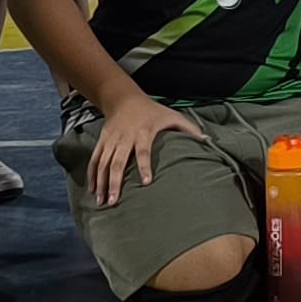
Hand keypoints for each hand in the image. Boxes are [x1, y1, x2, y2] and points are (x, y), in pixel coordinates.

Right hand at [84, 96, 201, 205]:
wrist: (125, 99)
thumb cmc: (153, 111)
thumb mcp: (172, 116)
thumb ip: (189, 129)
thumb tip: (208, 141)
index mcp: (143, 132)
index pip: (143, 151)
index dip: (145, 166)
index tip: (146, 182)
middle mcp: (125, 137)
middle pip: (117, 162)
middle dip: (115, 182)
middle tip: (114, 201)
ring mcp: (111, 140)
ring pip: (103, 163)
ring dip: (101, 183)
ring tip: (102, 202)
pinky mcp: (102, 141)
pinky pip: (95, 160)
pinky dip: (92, 175)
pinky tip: (94, 191)